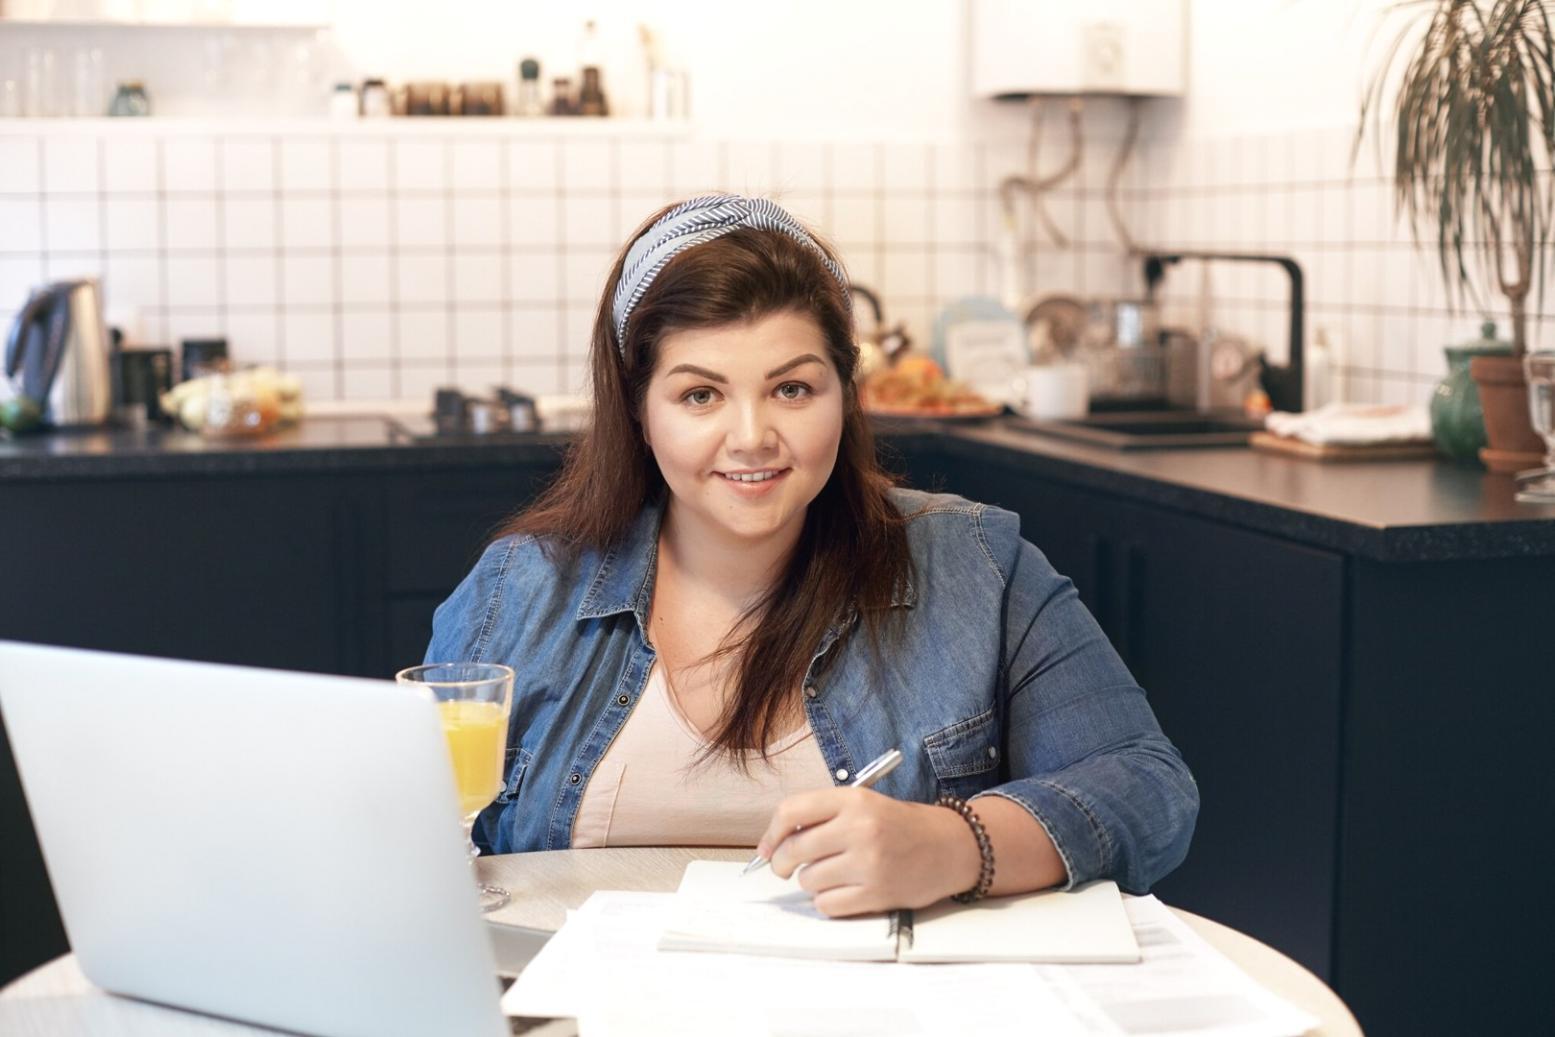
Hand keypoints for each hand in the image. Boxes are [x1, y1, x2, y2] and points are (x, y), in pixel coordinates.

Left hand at [755, 788, 981, 916]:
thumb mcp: (864, 804)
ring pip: (808, 880)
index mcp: (853, 800)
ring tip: (831, 874)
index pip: (792, 812)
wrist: (949, 847)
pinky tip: (842, 890)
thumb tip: (774, 843)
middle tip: (784, 867)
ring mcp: (869, 863)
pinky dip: (827, 901)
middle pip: (794, 850)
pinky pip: (827, 905)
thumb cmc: (901, 826)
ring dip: (811, 881)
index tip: (767, 847)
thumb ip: (823, 816)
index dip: (771, 833)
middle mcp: (860, 829)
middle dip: (781, 862)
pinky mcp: (877, 894)